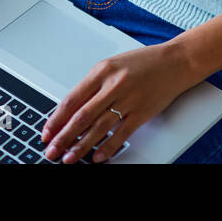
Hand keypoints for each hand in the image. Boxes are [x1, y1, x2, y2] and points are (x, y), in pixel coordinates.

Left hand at [40, 42, 195, 162]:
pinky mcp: (142, 112)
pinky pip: (121, 134)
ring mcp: (129, 100)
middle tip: (52, 151)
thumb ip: (93, 86)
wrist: (174, 62)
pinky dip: (108, 148)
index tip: (47, 133)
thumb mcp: (112, 66)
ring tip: (69, 158)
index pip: (72, 99)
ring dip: (81, 146)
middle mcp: (114, 85)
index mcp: (101, 71)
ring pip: (99, 128)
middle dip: (63, 137)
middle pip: (82, 116)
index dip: (56, 119)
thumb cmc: (143, 63)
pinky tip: (97, 157)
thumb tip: (71, 111)